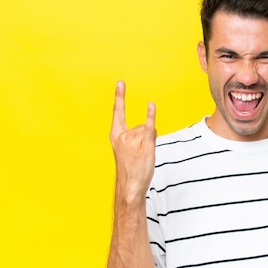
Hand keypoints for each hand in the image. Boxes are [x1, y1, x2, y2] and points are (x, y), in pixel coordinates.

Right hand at [110, 80, 156, 198]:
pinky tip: (151, 105)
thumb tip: (149, 126)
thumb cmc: (130, 169)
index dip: (120, 96)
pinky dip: (151, 116)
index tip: (121, 82)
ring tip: (142, 157)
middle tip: (138, 157)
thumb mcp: (128, 149)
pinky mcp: (145, 145)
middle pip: (141, 126)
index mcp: (115, 135)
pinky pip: (150, 128)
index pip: (118, 112)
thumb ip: (136, 135)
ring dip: (150, 143)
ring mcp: (134, 140)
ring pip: (149, 131)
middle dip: (144, 138)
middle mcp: (123, 135)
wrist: (130, 186)